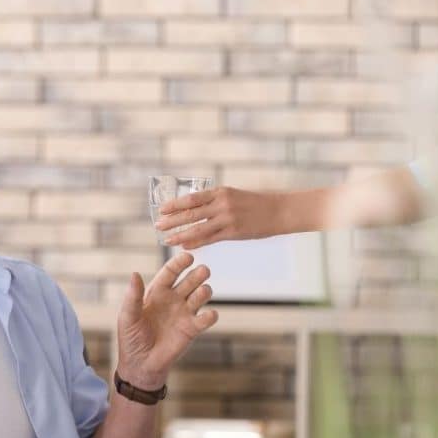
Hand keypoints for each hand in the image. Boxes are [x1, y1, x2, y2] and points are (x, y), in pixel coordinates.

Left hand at [116, 253, 217, 390]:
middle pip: (190, 280)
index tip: (188, 256)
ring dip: (205, 291)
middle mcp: (173, 299)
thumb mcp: (128, 316)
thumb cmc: (131, 338)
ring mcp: (184, 313)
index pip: (170, 272)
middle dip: (198, 274)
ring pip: (201, 295)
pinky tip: (208, 315)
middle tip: (203, 271)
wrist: (141, 364)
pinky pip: (206, 318)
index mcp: (157, 292)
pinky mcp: (192, 329)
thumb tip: (134, 274)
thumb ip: (132, 296)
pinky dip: (211, 315)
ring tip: (201, 293)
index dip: (179, 263)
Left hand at [155, 187, 281, 248]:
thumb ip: (216, 201)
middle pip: (191, 213)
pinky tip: (184, 246)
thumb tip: (196, 208)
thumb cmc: (256, 202)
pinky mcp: (233, 232)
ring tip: (166, 239)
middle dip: (172, 220)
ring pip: (198, 228)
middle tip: (157, 225)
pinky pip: (210, 239)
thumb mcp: (234, 195)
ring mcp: (227, 219)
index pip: (192, 198)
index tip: (161, 209)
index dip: (175, 204)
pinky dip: (196, 243)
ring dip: (180, 234)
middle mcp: (222, 204)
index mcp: (221, 191)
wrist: (279, 210)